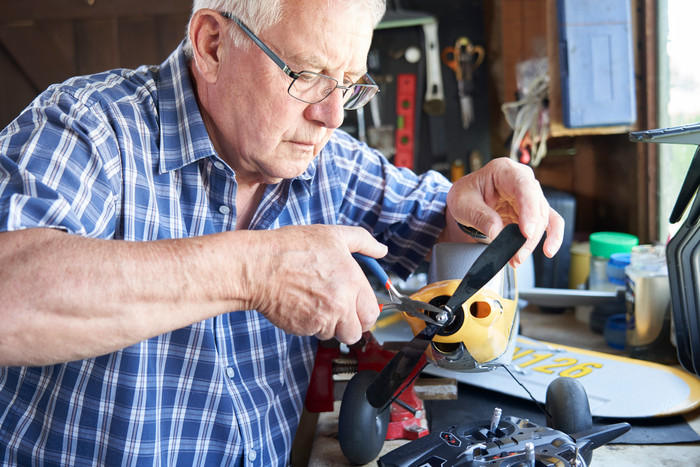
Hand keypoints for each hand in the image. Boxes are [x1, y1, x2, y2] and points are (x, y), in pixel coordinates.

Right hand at [245, 225, 387, 343]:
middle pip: (357, 331)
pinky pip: (314, 333)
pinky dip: (309, 324)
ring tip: (314, 301)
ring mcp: (322, 319)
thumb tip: (382, 250)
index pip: (372, 311)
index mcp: (352, 281)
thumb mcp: (333, 235)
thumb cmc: (291, 248)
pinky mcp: (304, 329)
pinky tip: (301, 304)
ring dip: (328, 323)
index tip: (357, 306)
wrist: (259, 267)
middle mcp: (341, 303)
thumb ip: (363, 242)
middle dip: (351, 325)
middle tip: (340, 312)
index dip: (364, 310)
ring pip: (334, 334)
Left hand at [445, 157, 564, 265]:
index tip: (526, 232)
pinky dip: (551, 236)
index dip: (529, 210)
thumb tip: (497, 232)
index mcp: (504, 170)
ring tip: (518, 258)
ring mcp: (529, 195)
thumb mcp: (463, 204)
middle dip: (529, 234)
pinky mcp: (532, 210)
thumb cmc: (465, 196)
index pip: (524, 187)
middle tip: (516, 254)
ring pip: (543, 218)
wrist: (466, 202)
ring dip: (533, 241)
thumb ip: (480, 216)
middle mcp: (522, 179)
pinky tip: (549, 250)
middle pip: (536, 206)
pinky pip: (549, 222)